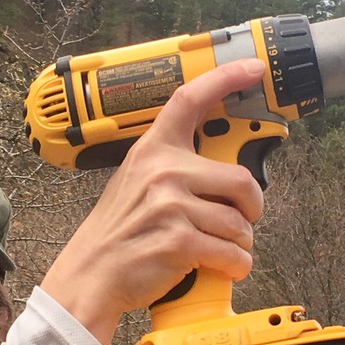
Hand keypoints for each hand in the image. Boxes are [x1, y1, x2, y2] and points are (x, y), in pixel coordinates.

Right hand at [40, 58, 266, 344]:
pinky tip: (221, 268)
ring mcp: (171, 206)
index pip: (190, 100)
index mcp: (153, 150)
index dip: (226, 79)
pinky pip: (233, 253)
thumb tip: (223, 172)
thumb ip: (175, 168)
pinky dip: (236, 266)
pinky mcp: (179, 241)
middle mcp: (163, 172)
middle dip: (252, 208)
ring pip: (241, 223)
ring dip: (240, 243)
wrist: (91, 276)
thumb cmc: (119, 234)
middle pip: (242, 180)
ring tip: (219, 250)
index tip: (253, 68)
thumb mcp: (136, 183)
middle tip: (242, 220)